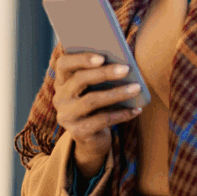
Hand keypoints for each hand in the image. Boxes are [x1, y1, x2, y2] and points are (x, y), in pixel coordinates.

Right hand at [51, 52, 141, 177]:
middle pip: (79, 80)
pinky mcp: (78, 132)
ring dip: (117, 93)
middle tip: (126, 69)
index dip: (81, 59)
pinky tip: (136, 109)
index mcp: (62, 81)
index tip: (102, 57)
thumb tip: (123, 62)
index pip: (63, 64)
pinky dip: (121, 114)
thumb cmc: (98, 105)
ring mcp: (67, 116)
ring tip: (136, 88)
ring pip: (91, 100)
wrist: (92, 138)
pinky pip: (102, 120)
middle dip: (104, 73)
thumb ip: (101, 73)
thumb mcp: (96, 89)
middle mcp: (60, 98)